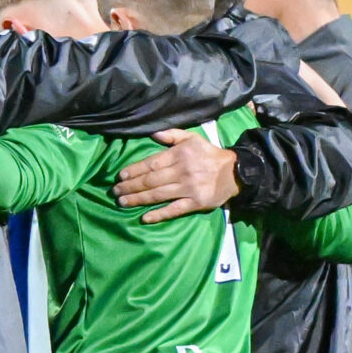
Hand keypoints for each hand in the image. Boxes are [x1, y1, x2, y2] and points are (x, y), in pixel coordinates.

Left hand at [114, 131, 238, 222]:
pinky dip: (159, 214)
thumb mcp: (193, 139)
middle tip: (115, 192)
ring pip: (158, 195)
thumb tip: (152, 134)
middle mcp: (182, 171)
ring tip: (122, 202)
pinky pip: (174, 209)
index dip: (134, 171)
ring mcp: (189, 188)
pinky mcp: (196, 203)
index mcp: (180, 155)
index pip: (151, 164)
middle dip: (130, 186)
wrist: (236, 171)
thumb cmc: (209, 155)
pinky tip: (145, 218)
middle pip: (151, 180)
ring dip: (138, 199)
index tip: (120, 177)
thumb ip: (173, 135)